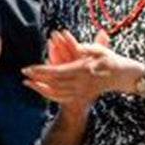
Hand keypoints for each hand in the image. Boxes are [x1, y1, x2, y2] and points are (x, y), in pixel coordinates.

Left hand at [21, 29, 142, 107]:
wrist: (120, 76)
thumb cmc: (109, 59)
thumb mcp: (100, 50)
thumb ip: (87, 48)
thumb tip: (77, 46)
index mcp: (83, 70)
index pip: (58, 71)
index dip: (42, 70)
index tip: (29, 68)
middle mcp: (81, 83)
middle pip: (54, 82)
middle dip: (37, 78)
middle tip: (24, 72)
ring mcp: (81, 92)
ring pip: (56, 92)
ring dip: (40, 88)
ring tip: (27, 82)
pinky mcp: (80, 96)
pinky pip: (61, 98)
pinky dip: (49, 95)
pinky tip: (39, 89)